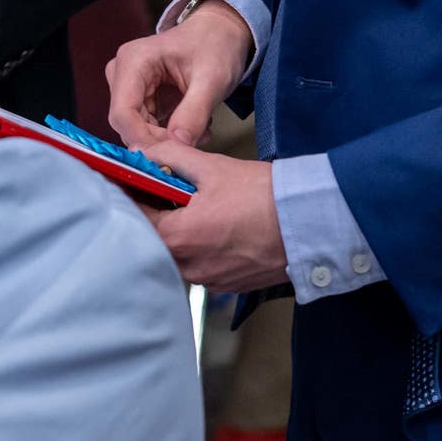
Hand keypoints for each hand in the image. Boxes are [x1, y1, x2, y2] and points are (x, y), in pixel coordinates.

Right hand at [105, 0, 254, 148]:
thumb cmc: (216, 46)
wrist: (220, 33)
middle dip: (159, 140)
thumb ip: (193, 113)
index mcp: (133, 61)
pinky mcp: (139, 97)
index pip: (122, 112)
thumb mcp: (212, 80)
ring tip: (201, 131)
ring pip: (136, 129)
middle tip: (195, 142)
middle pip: (127, 123)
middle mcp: (123, 72)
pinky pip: (146, 126)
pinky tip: (194, 126)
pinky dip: (169, 133)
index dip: (142, 139)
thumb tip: (177, 145)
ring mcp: (129, 85)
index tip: (170, 156)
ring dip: (167, 138)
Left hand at [142, 145, 289, 292]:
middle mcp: (189, 267)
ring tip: (195, 209)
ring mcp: (209, 281)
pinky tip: (216, 228)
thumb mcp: (211, 167)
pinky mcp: (227, 286)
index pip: (135, 218)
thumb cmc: (263, 196)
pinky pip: (201, 267)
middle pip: (154, 240)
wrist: (310, 223)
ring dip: (179, 234)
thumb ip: (171, 157)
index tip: (131, 182)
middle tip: (164, 191)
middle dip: (156, 215)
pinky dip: (201, 249)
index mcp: (179, 238)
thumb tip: (145, 153)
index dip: (131, 196)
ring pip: (178, 256)